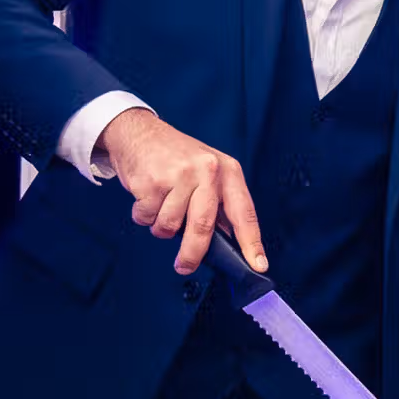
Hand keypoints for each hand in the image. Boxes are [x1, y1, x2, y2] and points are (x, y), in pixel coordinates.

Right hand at [99, 108, 265, 275]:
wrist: (140, 132)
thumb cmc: (177, 158)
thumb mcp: (209, 172)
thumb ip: (220, 203)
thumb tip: (228, 243)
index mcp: (228, 171)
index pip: (244, 213)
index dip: (252, 243)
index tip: (258, 266)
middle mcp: (207, 171)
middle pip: (204, 226)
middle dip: (193, 253)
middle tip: (185, 266)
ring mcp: (179, 175)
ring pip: (170, 225)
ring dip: (161, 227)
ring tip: (160, 208)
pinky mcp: (152, 181)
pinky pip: (147, 217)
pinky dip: (143, 216)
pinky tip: (146, 198)